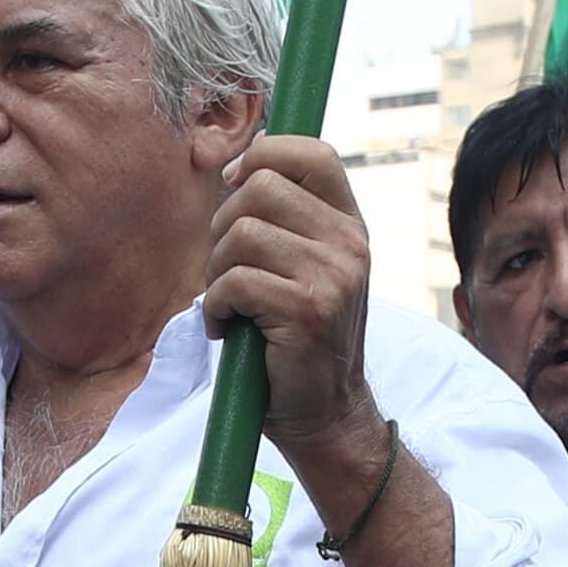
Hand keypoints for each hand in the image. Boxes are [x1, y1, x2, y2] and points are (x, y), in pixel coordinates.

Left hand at [205, 134, 381, 467]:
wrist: (326, 413)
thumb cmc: (299, 340)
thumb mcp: (307, 268)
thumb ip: (287, 220)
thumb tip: (239, 168)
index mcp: (349, 226)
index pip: (311, 153)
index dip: (263, 155)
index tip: (236, 185)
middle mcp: (350, 244)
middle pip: (260, 187)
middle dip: (223, 226)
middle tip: (228, 270)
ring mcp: (333, 276)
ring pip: (241, 233)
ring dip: (217, 272)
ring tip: (232, 304)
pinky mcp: (307, 310)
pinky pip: (235, 281)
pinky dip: (217, 307)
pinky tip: (229, 329)